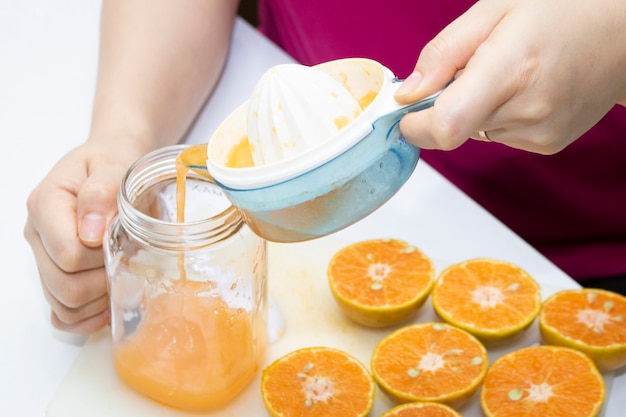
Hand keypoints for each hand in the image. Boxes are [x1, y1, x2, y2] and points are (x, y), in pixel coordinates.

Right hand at [24, 140, 145, 333]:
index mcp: (46, 205)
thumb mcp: (113, 163)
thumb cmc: (112, 161)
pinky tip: (110, 305)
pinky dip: (86, 318)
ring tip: (123, 280)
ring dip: (99, 302)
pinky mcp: (55, 273)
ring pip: (63, 305)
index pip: (67, 254)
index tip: (123, 242)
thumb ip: (102, 192)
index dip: (100, 257)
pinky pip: (62, 314)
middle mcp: (38, 234)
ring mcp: (44, 257)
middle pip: (64, 286)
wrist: (110, 163)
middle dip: (103, 282)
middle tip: (129, 264)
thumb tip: (91, 231)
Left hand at [394, 0, 625, 153]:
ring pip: (475, 131)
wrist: (625, 30)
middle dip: (445, 104)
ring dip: (475, 107)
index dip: (414, 125)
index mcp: (512, 69)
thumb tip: (407, 93)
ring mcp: (541, 134)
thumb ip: (444, 54)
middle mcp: (529, 111)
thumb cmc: (566, 7)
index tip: (405, 111)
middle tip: (473, 68)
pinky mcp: (548, 145)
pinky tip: (525, 88)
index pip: (444, 126)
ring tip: (510, 72)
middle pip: (454, 130)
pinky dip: (497, 115)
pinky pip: (498, 135)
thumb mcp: (495, 9)